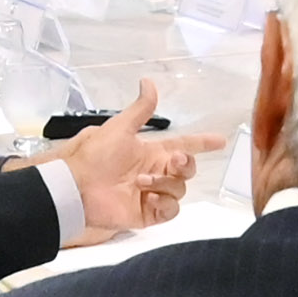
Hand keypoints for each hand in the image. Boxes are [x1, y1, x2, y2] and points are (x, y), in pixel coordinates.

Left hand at [61, 78, 197, 233]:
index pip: (185, 146)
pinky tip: (148, 197)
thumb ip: (140, 109)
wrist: (77, 186)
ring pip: (180, 189)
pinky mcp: (148, 214)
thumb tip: (148, 82)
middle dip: (187, 163)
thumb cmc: (95, 156)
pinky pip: (170, 210)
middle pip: (188, 169)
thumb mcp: (120, 127)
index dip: (202, 143)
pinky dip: (164, 203)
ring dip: (165, 183)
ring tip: (140, 182)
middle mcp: (156, 173)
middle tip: (174, 160)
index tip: (220, 140)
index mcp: (152, 153)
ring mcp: (153, 194)